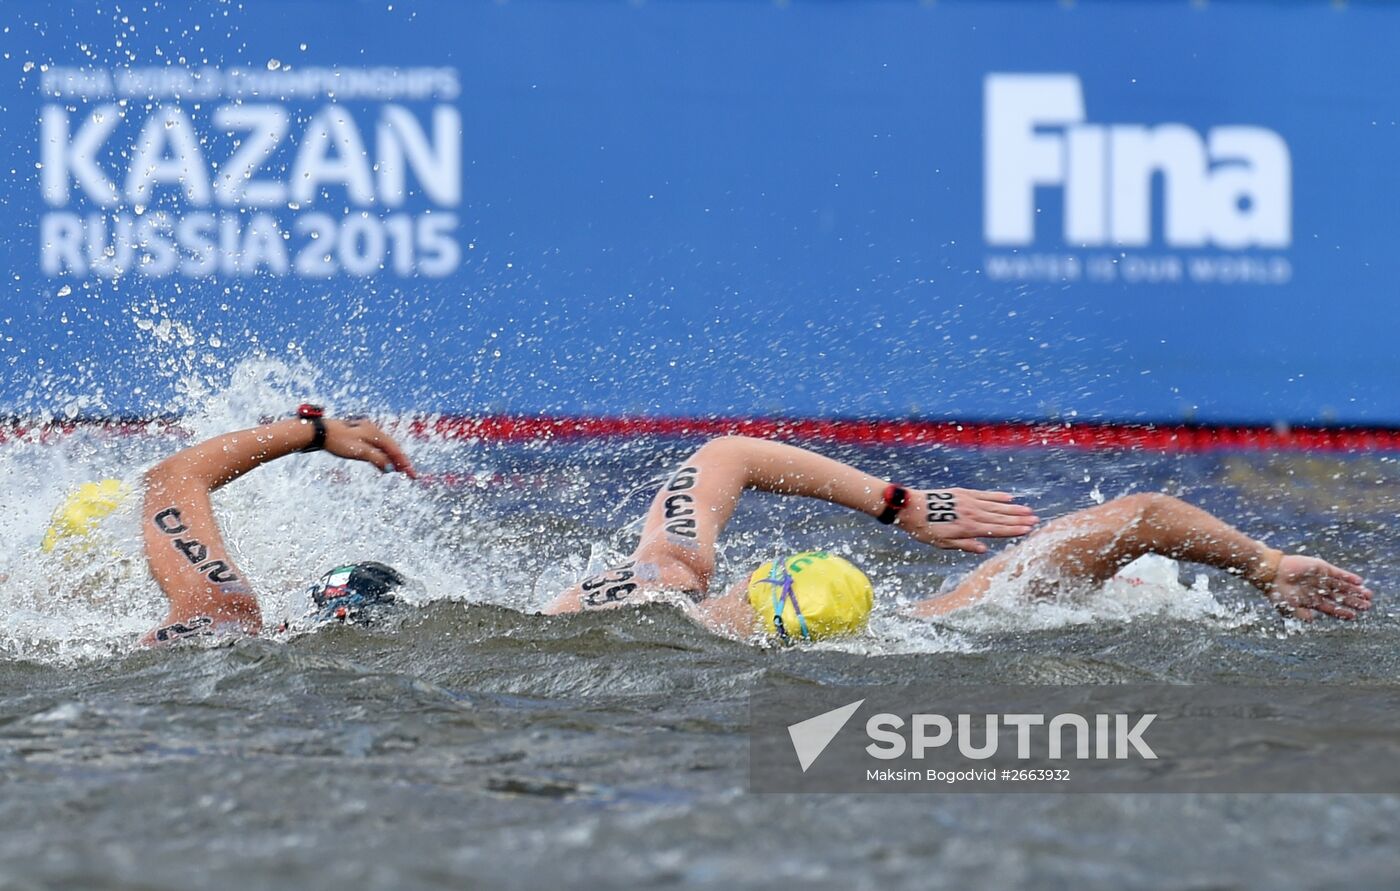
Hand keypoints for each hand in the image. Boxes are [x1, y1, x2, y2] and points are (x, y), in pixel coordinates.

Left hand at [322, 418, 418, 478]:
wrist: (318, 433)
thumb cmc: (337, 441)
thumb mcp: (358, 451)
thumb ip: (376, 458)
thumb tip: (390, 468)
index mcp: (375, 432)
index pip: (394, 449)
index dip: (404, 462)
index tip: (413, 474)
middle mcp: (373, 430)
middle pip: (392, 447)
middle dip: (401, 461)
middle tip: (410, 474)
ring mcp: (366, 432)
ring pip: (385, 447)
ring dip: (393, 458)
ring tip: (399, 470)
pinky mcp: (359, 436)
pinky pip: (377, 446)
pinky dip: (383, 455)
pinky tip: (383, 462)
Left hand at [897, 488, 1037, 553]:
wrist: (910, 507)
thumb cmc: (924, 530)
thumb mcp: (943, 544)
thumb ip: (965, 545)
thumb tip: (984, 549)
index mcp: (969, 528)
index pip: (997, 530)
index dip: (1014, 530)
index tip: (1028, 530)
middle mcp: (972, 514)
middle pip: (1000, 517)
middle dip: (1019, 519)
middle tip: (1035, 520)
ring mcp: (968, 502)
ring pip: (996, 506)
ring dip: (1013, 508)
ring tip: (1028, 510)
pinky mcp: (962, 493)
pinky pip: (984, 494)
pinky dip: (997, 496)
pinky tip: (1009, 497)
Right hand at [1266, 554, 1372, 620]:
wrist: (1271, 574)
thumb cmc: (1276, 592)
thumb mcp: (1288, 608)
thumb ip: (1301, 615)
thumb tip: (1312, 621)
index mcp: (1311, 601)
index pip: (1331, 608)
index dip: (1343, 612)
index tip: (1354, 616)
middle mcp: (1318, 590)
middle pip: (1340, 597)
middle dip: (1354, 602)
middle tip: (1367, 606)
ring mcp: (1320, 578)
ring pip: (1342, 585)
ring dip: (1355, 590)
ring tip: (1368, 595)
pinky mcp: (1321, 568)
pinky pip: (1338, 573)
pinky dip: (1348, 577)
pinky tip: (1359, 582)